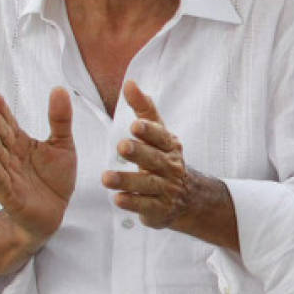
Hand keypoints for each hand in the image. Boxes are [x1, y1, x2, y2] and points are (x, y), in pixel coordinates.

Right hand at [0, 88, 75, 246]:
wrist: (55, 212)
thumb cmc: (55, 178)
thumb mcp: (63, 145)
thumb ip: (60, 119)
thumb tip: (59, 88)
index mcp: (22, 143)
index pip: (8, 123)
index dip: (0, 109)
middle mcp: (11, 156)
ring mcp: (8, 174)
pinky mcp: (10, 193)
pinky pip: (0, 178)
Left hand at [102, 81, 192, 229]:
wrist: (187, 197)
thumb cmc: (164, 157)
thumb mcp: (158, 132)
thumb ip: (143, 108)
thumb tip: (129, 83)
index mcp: (170, 146)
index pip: (161, 137)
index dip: (149, 132)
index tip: (135, 125)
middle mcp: (170, 167)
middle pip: (154, 160)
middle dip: (139, 153)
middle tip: (121, 146)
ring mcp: (166, 190)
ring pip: (147, 185)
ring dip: (127, 181)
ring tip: (106, 177)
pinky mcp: (159, 209)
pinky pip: (145, 207)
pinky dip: (132, 204)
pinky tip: (117, 200)